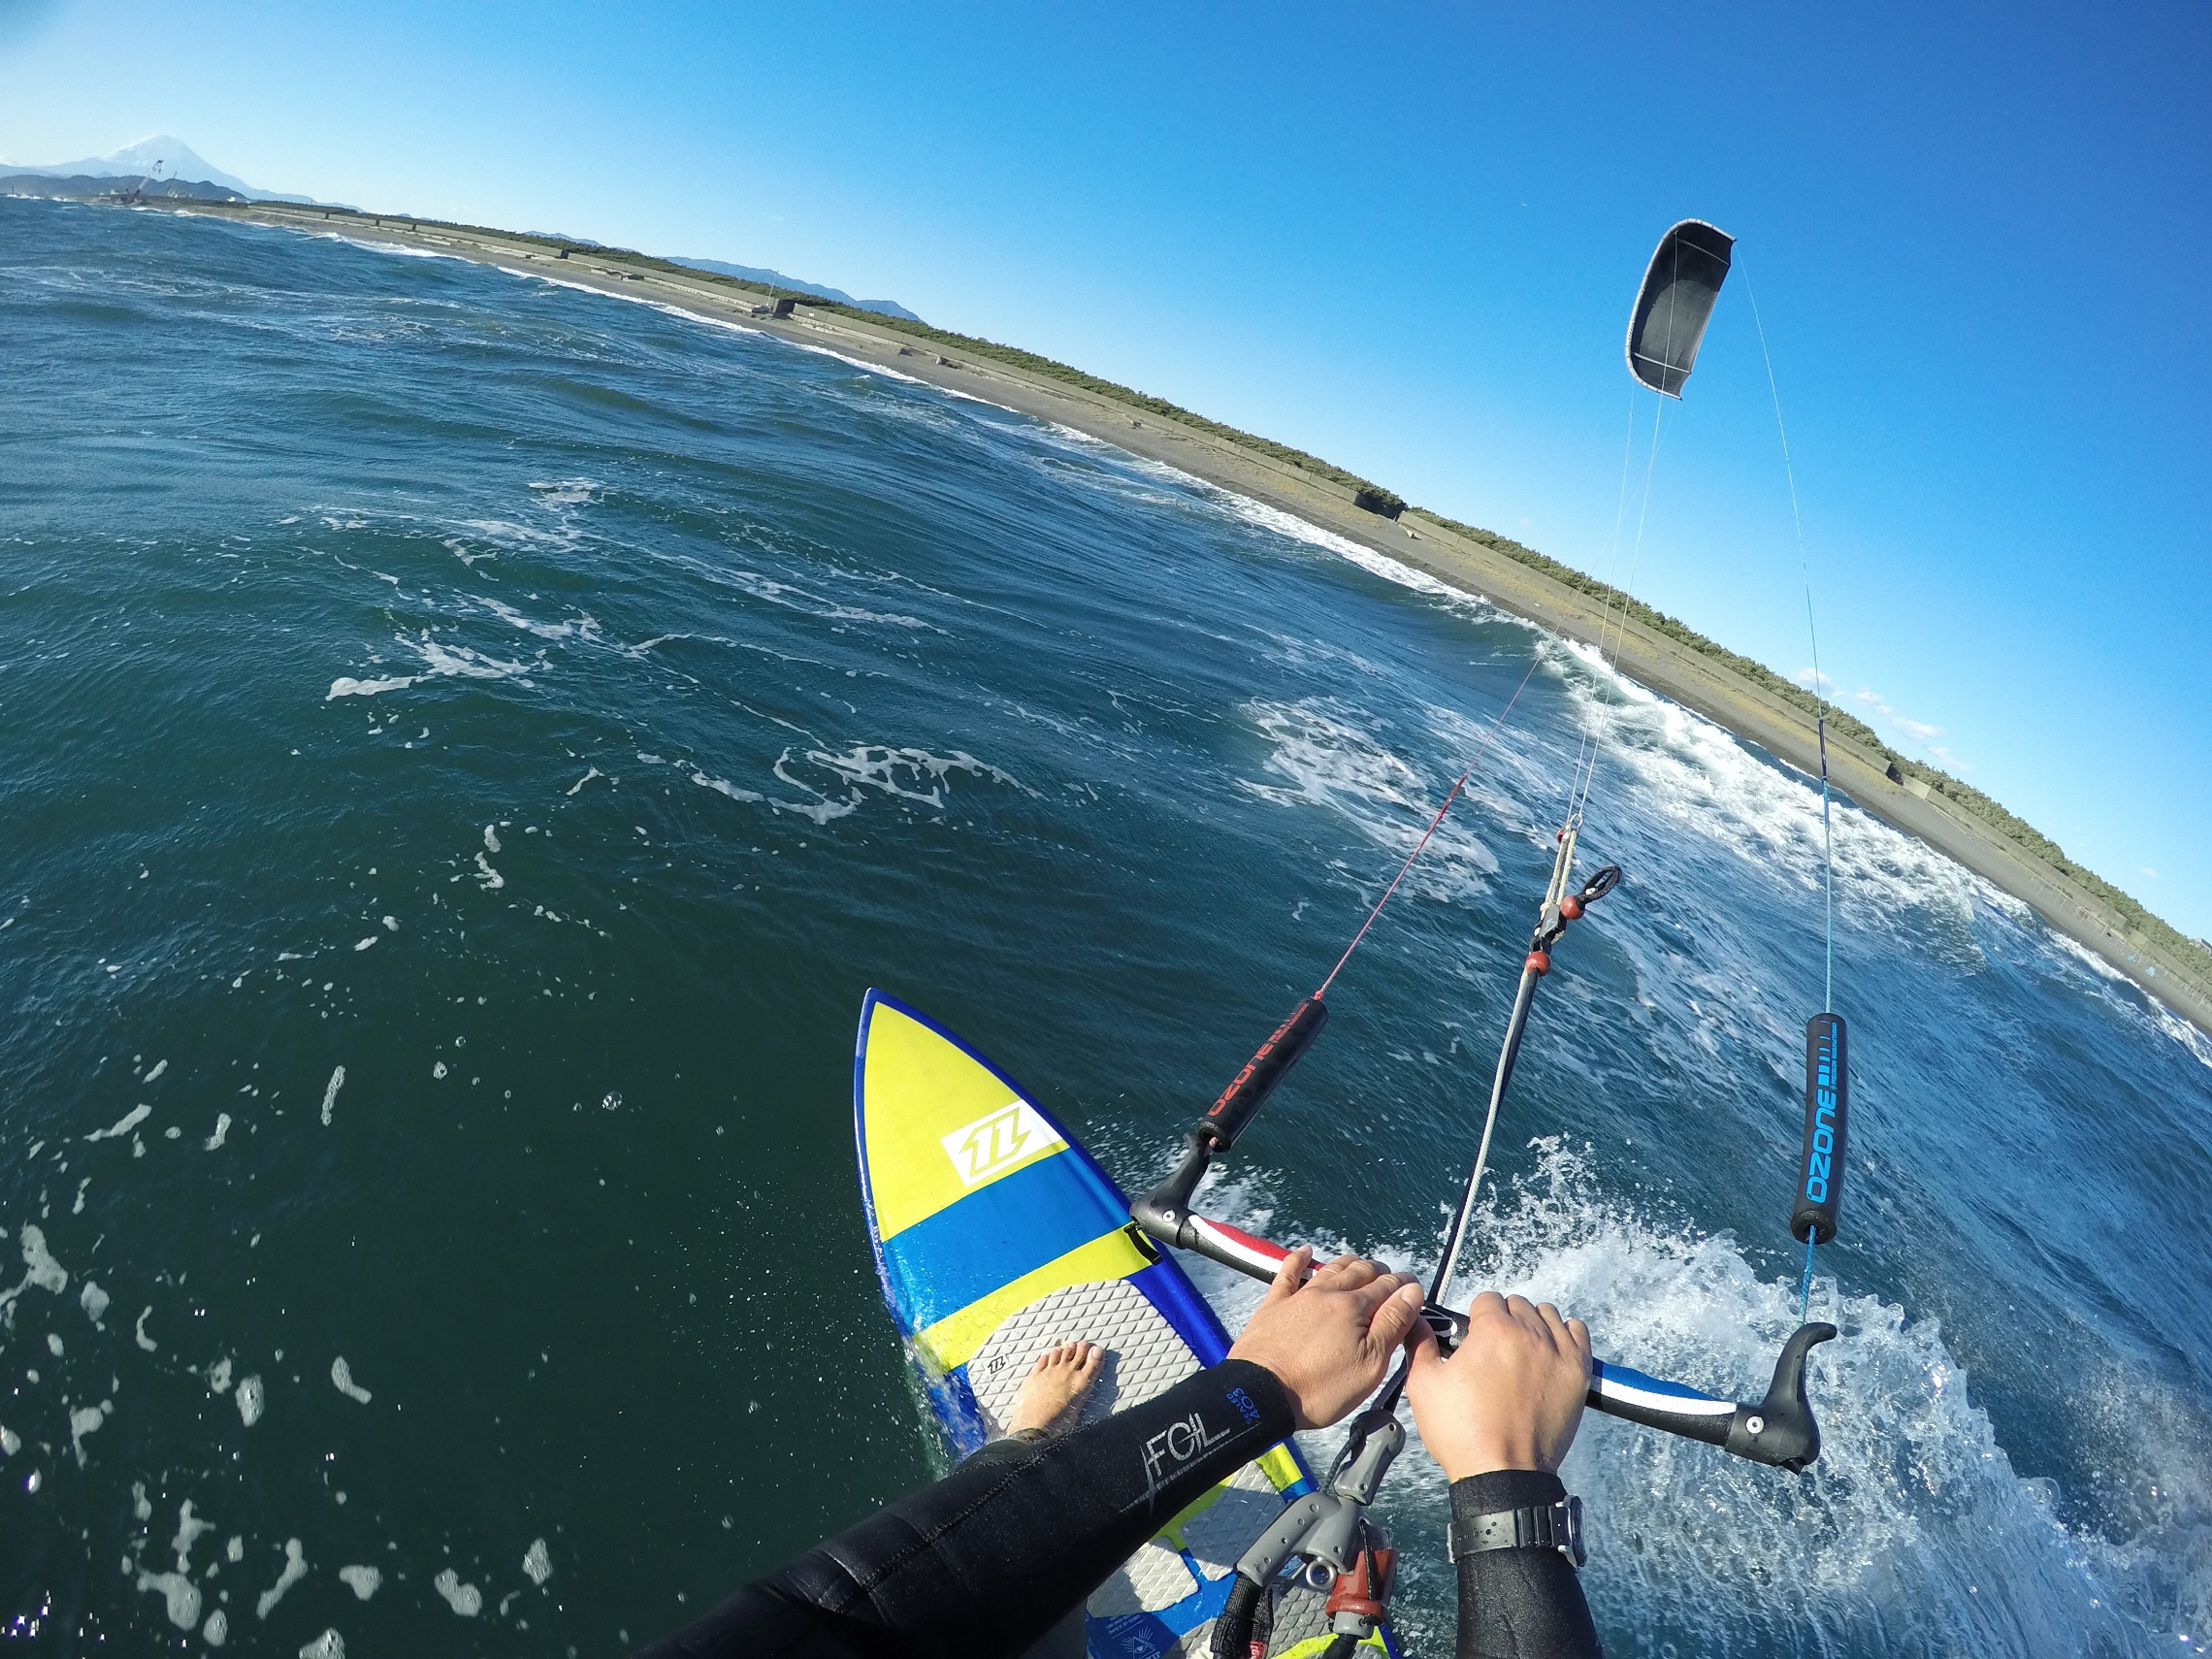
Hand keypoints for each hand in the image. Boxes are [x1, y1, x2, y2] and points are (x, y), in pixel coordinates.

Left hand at [1227, 1247, 1425, 1429]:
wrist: (1262, 1394)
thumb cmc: (1321, 1387)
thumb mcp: (1369, 1364)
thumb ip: (1391, 1324)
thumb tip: (1411, 1292)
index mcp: (1354, 1308)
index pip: (1386, 1288)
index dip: (1403, 1286)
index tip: (1413, 1287)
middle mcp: (1327, 1294)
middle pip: (1359, 1272)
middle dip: (1379, 1272)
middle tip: (1390, 1277)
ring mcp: (1299, 1296)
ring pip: (1330, 1269)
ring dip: (1349, 1263)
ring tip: (1361, 1263)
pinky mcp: (1274, 1304)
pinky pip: (1288, 1272)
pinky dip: (1299, 1259)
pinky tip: (1306, 1251)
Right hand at [1405, 1291, 1590, 1479]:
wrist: (1504, 1474)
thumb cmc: (1464, 1434)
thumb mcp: (1424, 1385)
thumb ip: (1420, 1344)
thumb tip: (1417, 1321)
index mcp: (1493, 1330)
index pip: (1486, 1299)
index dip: (1476, 1318)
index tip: (1474, 1339)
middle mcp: (1529, 1334)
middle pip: (1517, 1305)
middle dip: (1503, 1320)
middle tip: (1494, 1351)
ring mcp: (1558, 1352)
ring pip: (1547, 1314)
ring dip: (1533, 1325)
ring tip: (1522, 1352)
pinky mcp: (1578, 1372)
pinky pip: (1578, 1332)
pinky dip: (1566, 1334)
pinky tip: (1551, 1350)